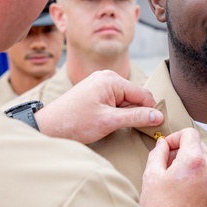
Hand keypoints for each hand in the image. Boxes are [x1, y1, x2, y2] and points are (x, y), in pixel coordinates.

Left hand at [34, 70, 162, 143]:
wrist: (49, 126)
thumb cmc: (76, 123)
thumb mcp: (109, 121)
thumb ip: (136, 117)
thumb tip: (158, 116)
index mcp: (112, 80)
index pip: (143, 94)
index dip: (150, 111)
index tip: (154, 127)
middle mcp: (107, 76)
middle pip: (135, 96)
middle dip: (136, 112)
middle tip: (129, 129)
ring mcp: (100, 82)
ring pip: (125, 99)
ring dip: (125, 113)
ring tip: (112, 126)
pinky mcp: (95, 90)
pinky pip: (115, 99)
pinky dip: (116, 111)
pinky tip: (107, 121)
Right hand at [141, 128, 206, 206]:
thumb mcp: (151, 177)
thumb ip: (157, 154)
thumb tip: (162, 145)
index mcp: (194, 161)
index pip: (190, 134)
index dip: (174, 137)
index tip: (164, 149)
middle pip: (199, 146)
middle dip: (182, 150)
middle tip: (165, 164)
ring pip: (204, 162)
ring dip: (189, 164)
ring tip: (172, 180)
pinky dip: (196, 177)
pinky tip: (181, 192)